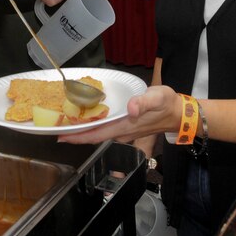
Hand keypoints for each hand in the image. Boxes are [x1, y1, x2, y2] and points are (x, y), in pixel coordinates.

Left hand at [58, 85, 181, 144]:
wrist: (180, 113)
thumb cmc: (167, 105)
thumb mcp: (157, 98)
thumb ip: (144, 102)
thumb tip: (132, 108)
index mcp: (125, 126)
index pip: (96, 135)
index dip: (78, 137)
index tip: (60, 137)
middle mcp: (122, 131)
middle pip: (93, 136)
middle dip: (75, 134)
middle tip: (56, 129)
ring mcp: (124, 130)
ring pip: (99, 134)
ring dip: (83, 131)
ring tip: (67, 123)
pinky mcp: (127, 126)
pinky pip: (106, 129)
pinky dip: (93, 126)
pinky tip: (87, 119)